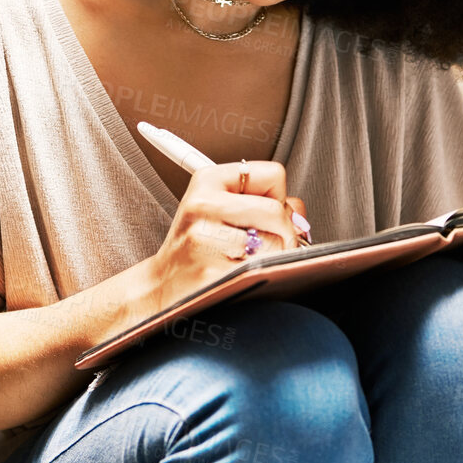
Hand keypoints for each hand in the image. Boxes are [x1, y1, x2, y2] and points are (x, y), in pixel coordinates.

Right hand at [148, 160, 306, 308]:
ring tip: (246, 262)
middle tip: (262, 247)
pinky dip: (260, 278)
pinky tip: (238, 277)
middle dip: (283, 235)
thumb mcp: (224, 211)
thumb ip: (267, 202)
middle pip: (277, 213)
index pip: (274, 175)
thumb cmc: (198, 249)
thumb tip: (300, 218)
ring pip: (275, 245)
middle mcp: (203, 205)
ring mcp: (206, 239)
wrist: (163, 288)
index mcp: (208, 181)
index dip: (279, 198)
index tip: (264, 215)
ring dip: (272, 260)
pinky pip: (262, 272)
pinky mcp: (212, 272)